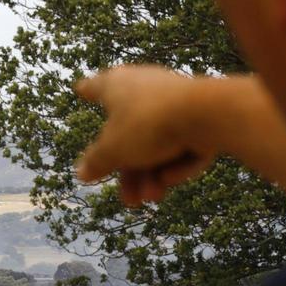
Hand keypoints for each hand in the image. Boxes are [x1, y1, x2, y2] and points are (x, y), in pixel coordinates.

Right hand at [75, 66, 222, 205]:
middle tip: (128, 199)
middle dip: (130, 172)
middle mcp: (144, 87)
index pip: (95, 87)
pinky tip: (171, 180)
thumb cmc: (147, 124)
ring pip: (158, 143)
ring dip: (152, 174)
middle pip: (129, 134)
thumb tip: (80, 172)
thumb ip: (96, 162)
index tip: (80, 89)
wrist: (205, 114)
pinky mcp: (200, 113)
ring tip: (152, 197)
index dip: (86, 90)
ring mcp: (173, 100)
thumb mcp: (113, 150)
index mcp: (116, 86)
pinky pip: (181, 143)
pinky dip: (176, 163)